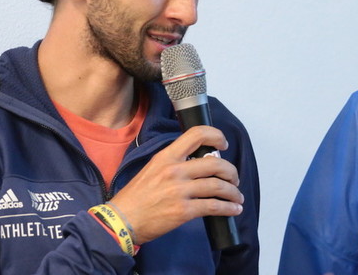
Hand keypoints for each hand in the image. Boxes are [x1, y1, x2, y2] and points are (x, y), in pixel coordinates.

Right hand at [108, 125, 242, 243]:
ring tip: (237, 197)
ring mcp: (180, 191)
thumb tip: (199, 163)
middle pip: (215, 165)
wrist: (121, 222)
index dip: (216, 136)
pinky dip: (228, 208)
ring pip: (218, 186)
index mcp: (166, 157)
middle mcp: (175, 170)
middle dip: (231, 172)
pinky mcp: (183, 211)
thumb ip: (174, 163)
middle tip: (234, 179)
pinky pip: (213, 206)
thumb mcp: (152, 169)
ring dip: (233, 192)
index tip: (223, 145)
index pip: (196, 135)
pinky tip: (233, 210)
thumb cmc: (136, 197)